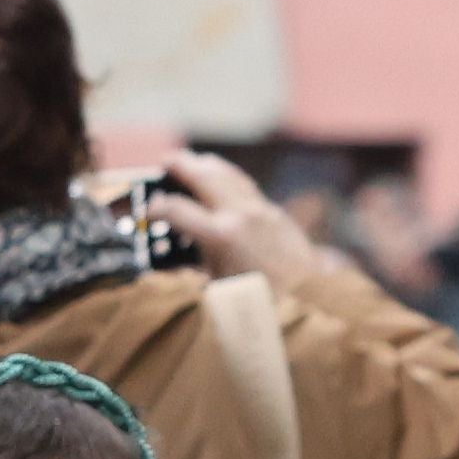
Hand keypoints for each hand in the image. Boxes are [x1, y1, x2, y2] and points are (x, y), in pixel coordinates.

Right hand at [145, 151, 321, 285]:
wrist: (309, 296)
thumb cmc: (261, 299)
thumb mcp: (217, 288)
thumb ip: (195, 269)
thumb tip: (174, 264)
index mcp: (221, 235)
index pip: (178, 210)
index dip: (157, 208)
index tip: (149, 209)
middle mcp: (241, 215)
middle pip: (205, 177)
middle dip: (182, 166)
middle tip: (166, 160)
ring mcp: (260, 210)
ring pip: (229, 175)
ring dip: (208, 165)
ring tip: (193, 160)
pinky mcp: (275, 212)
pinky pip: (246, 186)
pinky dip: (229, 177)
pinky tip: (224, 178)